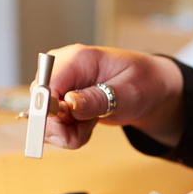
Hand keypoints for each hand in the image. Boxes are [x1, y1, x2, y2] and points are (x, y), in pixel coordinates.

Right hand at [37, 44, 182, 149]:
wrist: (152, 87)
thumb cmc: (143, 82)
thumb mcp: (128, 92)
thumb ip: (98, 98)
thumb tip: (68, 103)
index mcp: (77, 59)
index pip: (46, 86)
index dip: (49, 113)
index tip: (66, 132)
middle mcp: (63, 69)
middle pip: (40, 105)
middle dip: (60, 128)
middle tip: (84, 134)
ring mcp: (60, 84)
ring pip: (45, 119)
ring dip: (66, 133)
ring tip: (90, 127)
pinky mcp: (62, 99)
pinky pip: (53, 123)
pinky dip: (69, 132)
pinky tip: (86, 126)